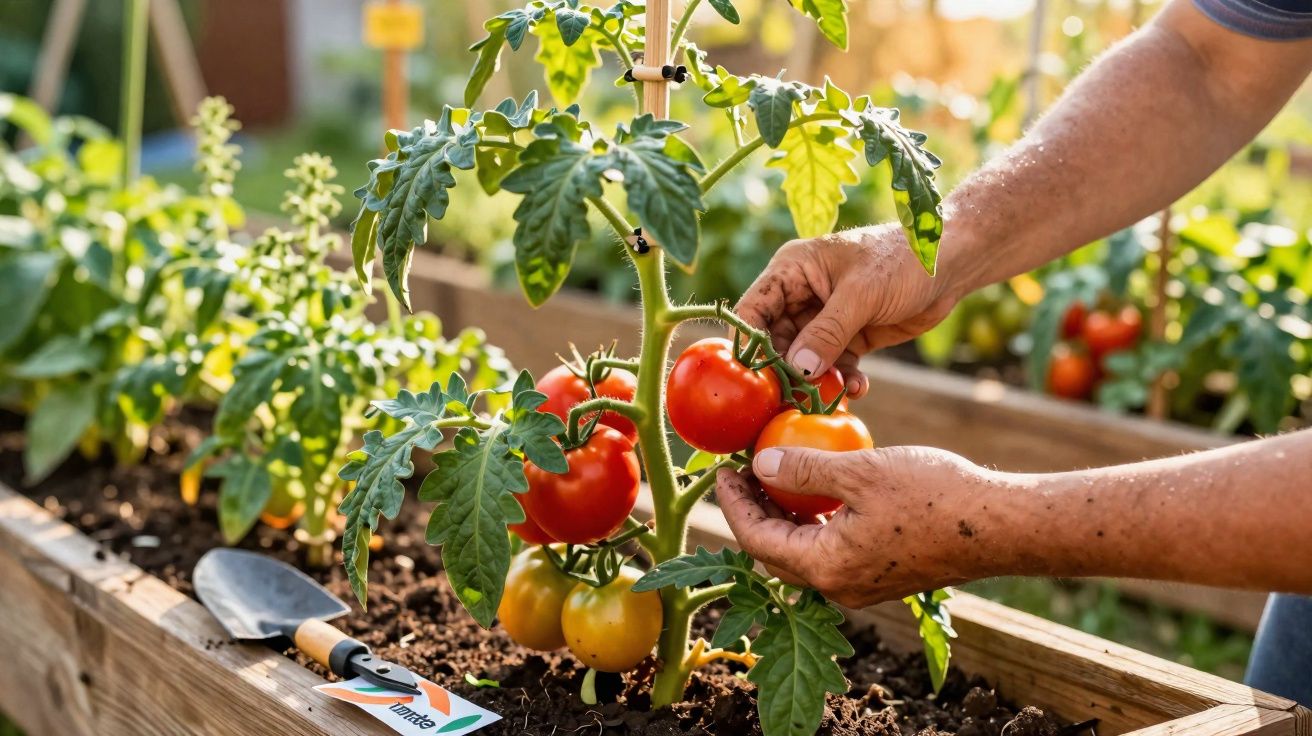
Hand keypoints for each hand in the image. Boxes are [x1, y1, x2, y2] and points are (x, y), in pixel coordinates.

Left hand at [715, 445, 1000, 606]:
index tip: (722, 470)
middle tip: (743, 471)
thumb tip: (759, 465)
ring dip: (784, 517)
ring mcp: (863, 584)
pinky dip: (814, 523)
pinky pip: (832, 552)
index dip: (734, 504)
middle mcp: (839, 586)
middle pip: (774, 552)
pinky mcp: (884, 575)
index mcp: (826, 566)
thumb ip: (804, 470)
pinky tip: (818, 490)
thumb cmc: (933, 495)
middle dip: (753, 512)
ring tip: (774, 473)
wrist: (1001, 525)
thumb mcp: (860, 471)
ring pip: (804, 553)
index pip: (756, 539)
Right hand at [736, 224, 960, 397]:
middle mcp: (801, 294)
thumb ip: (827, 333)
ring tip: (832, 396)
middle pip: (774, 341)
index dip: (750, 343)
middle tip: (796, 398)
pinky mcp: (848, 337)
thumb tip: (796, 369)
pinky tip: (858, 389)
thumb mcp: (862, 295)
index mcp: (792, 270)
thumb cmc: (903, 261)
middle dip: (786, 371)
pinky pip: (833, 366)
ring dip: (816, 381)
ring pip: (804, 359)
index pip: (752, 310)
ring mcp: (824, 318)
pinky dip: (842, 380)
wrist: (951, 263)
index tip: (757, 379)